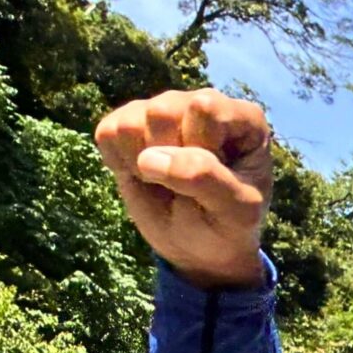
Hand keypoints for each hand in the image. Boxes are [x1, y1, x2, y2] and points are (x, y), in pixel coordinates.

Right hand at [93, 89, 271, 290]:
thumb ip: (205, 178)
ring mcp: (164, 109)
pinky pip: (107, 132)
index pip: (205, 108)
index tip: (216, 178)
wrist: (201, 248)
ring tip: (168, 181)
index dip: (200, 147)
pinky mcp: (128, 122)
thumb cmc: (228, 226)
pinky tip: (146, 176)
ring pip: (131, 122)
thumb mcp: (235, 211)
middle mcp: (203, 104)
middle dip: (169, 156)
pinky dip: (121, 164)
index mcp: (244, 119)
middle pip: (162, 112)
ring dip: (143, 164)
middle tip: (188, 185)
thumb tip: (149, 158)